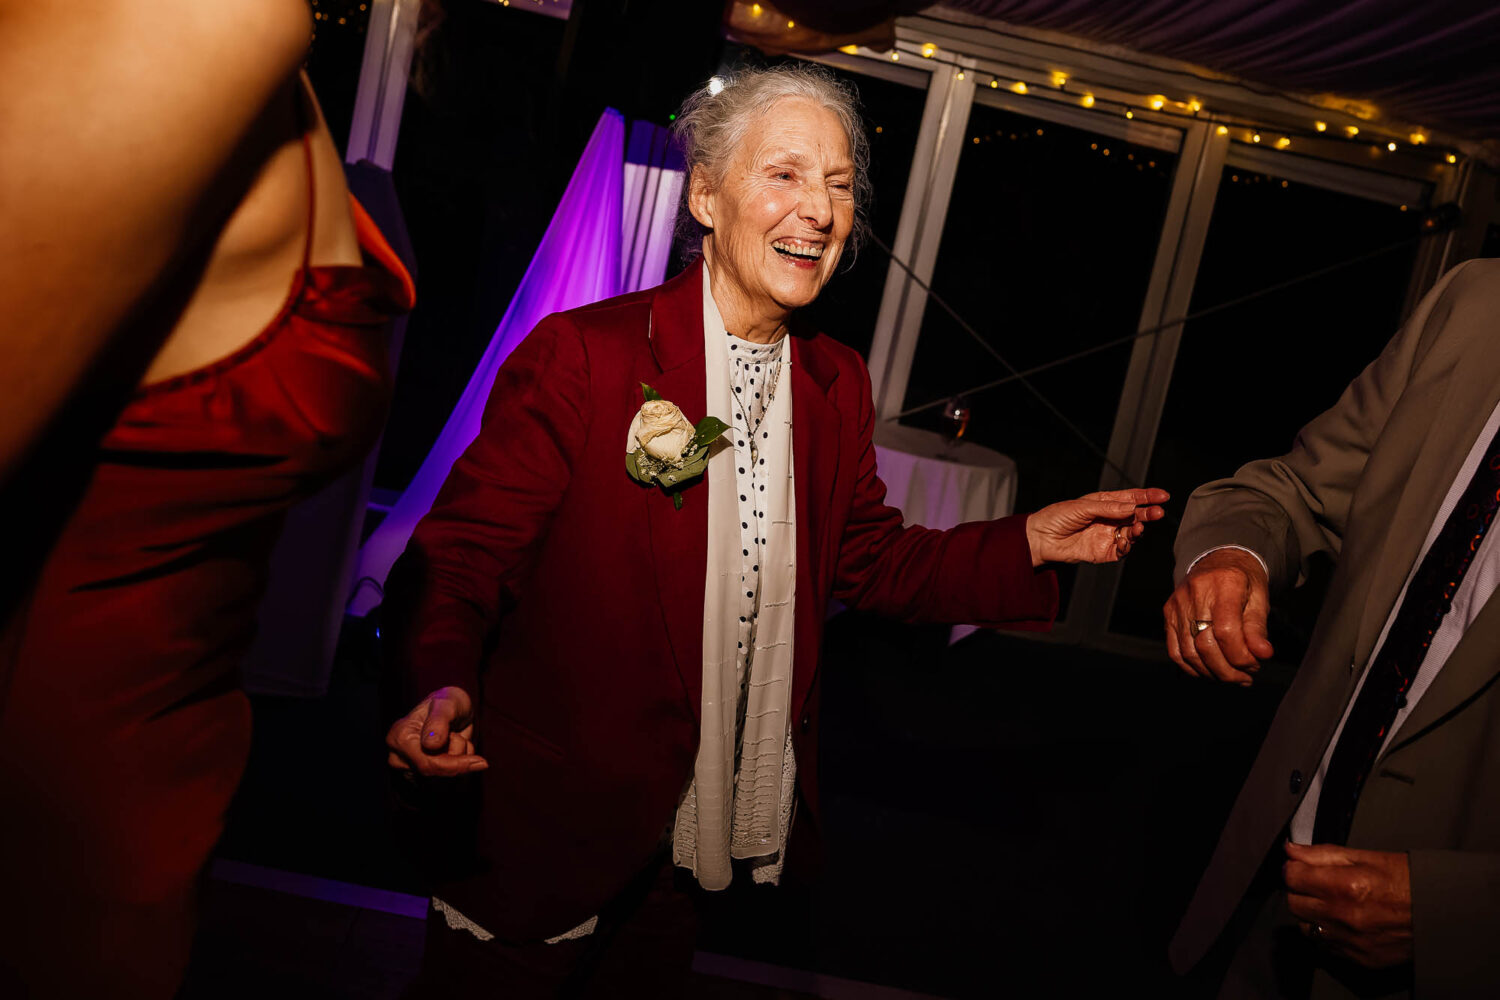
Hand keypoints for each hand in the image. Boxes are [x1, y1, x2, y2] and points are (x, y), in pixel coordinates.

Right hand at [386, 686, 488, 776]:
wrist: (452, 711)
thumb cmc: (449, 702)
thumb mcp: (448, 702)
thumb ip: (439, 721)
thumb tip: (430, 745)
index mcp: (400, 737)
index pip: (427, 764)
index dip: (454, 765)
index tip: (481, 762)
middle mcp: (399, 757)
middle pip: (436, 775)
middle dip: (457, 758)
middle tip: (460, 735)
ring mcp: (409, 770)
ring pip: (444, 782)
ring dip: (459, 761)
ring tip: (454, 739)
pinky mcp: (421, 779)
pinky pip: (448, 785)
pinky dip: (460, 768)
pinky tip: (455, 751)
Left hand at [1025, 488, 1168, 566]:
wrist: (1041, 538)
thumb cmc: (1057, 517)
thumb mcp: (1083, 507)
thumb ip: (1109, 508)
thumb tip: (1132, 507)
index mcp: (1105, 503)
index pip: (1131, 498)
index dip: (1148, 496)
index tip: (1163, 496)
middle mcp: (1109, 519)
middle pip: (1135, 516)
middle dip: (1148, 514)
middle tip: (1158, 513)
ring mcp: (1107, 535)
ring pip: (1132, 533)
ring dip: (1138, 530)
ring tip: (1138, 527)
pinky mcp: (1103, 552)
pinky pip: (1122, 550)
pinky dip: (1126, 546)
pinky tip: (1124, 541)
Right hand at [1162, 547, 1272, 684]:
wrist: (1218, 560)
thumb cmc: (1243, 581)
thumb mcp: (1259, 599)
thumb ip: (1258, 628)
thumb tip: (1262, 654)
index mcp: (1224, 583)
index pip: (1226, 631)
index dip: (1241, 656)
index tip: (1255, 665)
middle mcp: (1196, 592)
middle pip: (1205, 645)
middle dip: (1228, 670)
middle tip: (1245, 676)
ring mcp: (1178, 604)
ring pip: (1189, 653)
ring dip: (1212, 672)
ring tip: (1232, 676)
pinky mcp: (1168, 613)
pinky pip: (1175, 651)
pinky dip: (1192, 668)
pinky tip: (1210, 671)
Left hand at [1284, 842, 1411, 968]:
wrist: (1442, 913)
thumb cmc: (1407, 880)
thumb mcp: (1367, 857)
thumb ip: (1323, 854)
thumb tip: (1291, 850)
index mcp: (1346, 886)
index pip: (1291, 877)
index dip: (1294, 869)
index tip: (1300, 867)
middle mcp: (1345, 917)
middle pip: (1293, 903)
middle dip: (1299, 890)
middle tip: (1316, 884)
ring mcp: (1352, 941)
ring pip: (1305, 927)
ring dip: (1310, 913)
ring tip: (1331, 903)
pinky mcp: (1359, 958)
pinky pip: (1324, 945)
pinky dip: (1327, 932)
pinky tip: (1342, 921)